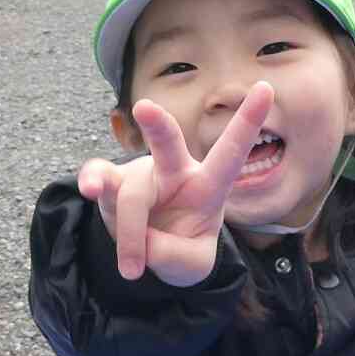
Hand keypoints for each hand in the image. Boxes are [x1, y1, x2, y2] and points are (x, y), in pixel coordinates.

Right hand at [77, 82, 273, 285]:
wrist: (148, 257)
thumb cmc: (180, 248)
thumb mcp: (193, 265)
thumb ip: (175, 254)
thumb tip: (144, 240)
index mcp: (208, 185)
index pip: (231, 152)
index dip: (247, 121)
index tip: (265, 86)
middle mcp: (173, 171)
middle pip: (167, 144)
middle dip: (158, 125)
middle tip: (145, 108)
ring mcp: (140, 174)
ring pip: (131, 194)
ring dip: (130, 234)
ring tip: (133, 269)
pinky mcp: (111, 182)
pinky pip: (98, 176)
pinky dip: (92, 184)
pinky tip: (89, 189)